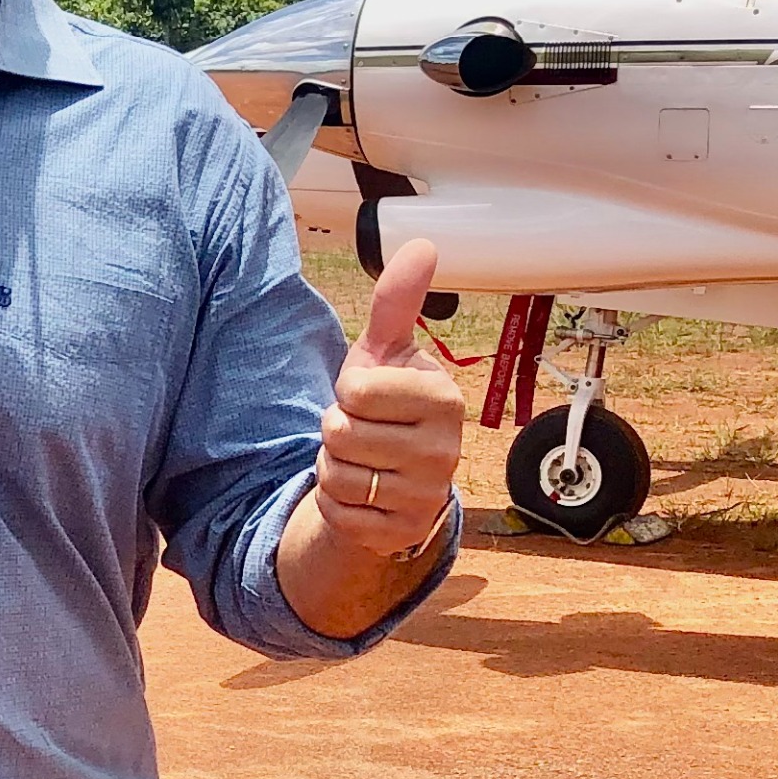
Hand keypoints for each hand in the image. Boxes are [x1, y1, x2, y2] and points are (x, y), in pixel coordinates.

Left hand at [316, 238, 465, 557]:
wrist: (391, 477)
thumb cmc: (386, 405)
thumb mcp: (385, 353)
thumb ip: (396, 303)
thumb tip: (422, 244)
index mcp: (443, 399)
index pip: (355, 390)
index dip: (347, 392)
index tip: (370, 398)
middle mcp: (445, 451)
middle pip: (339, 433)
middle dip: (336, 431)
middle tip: (363, 431)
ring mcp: (427, 497)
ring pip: (334, 475)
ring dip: (332, 467)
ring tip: (361, 459)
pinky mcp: (401, 534)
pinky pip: (336, 512)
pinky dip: (335, 503)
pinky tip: (362, 494)